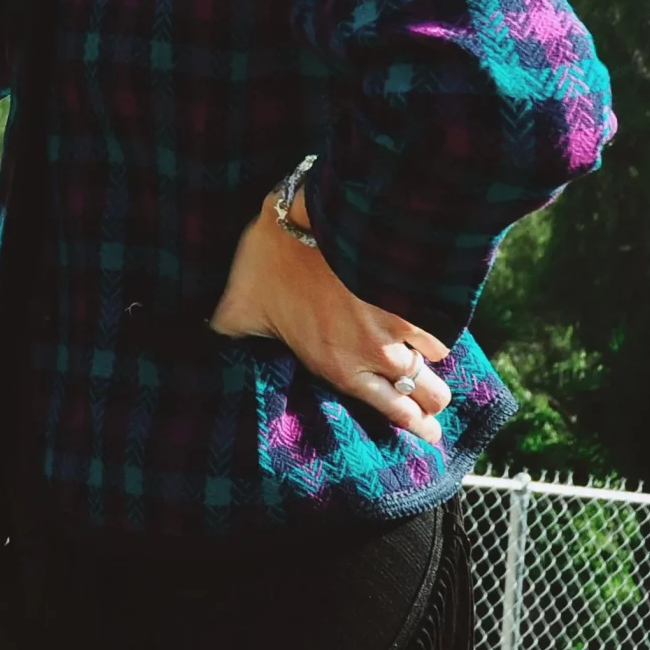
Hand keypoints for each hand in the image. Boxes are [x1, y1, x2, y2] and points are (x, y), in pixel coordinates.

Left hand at [209, 186, 451, 443]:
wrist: (311, 216)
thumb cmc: (270, 260)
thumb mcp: (238, 304)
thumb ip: (229, 331)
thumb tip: (207, 339)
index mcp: (338, 366)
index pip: (394, 412)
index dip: (417, 426)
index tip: (429, 433)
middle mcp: (376, 354)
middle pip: (430, 394)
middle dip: (434, 403)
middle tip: (434, 405)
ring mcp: (401, 324)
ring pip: (438, 359)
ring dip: (433, 360)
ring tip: (428, 358)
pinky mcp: (415, 292)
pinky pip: (442, 319)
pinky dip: (438, 322)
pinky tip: (430, 318)